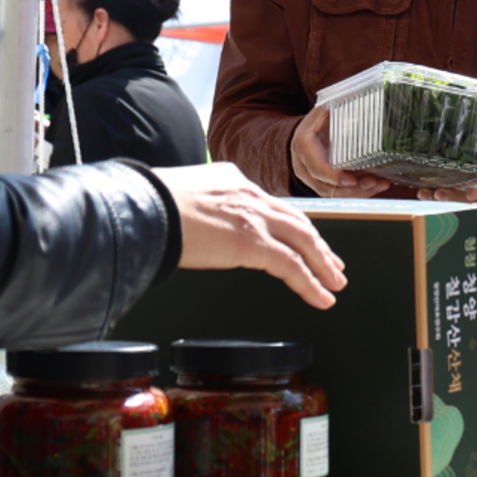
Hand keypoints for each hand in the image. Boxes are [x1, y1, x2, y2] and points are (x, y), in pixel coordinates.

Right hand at [153, 163, 347, 308]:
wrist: (142, 208)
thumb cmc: (146, 208)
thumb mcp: (178, 198)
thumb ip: (197, 211)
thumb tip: (192, 229)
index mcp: (231, 179)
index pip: (270, 204)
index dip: (291, 223)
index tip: (302, 238)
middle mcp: (249, 193)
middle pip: (295, 220)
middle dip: (318, 245)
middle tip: (332, 263)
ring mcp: (254, 216)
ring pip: (303, 241)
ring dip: (323, 265)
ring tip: (335, 284)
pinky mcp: (253, 243)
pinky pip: (292, 266)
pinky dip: (311, 283)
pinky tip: (322, 297)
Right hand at [290, 107, 388, 198]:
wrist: (308, 132)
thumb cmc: (320, 120)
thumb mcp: (324, 110)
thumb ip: (336, 107)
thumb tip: (358, 94)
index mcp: (303, 146)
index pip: (316, 167)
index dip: (334, 176)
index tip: (352, 178)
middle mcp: (304, 166)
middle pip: (326, 186)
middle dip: (352, 187)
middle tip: (374, 181)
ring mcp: (312, 178)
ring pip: (334, 194)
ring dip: (358, 192)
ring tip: (380, 184)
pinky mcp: (322, 185)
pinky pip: (340, 194)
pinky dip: (359, 192)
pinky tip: (376, 186)